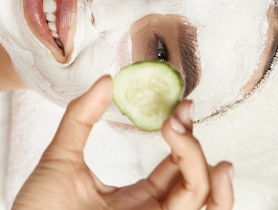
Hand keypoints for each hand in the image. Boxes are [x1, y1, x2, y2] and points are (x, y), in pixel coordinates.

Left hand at [12, 76, 233, 209]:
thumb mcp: (60, 158)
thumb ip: (82, 118)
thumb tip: (106, 80)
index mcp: (135, 199)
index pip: (175, 169)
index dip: (183, 136)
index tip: (182, 105)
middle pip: (194, 182)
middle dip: (192, 144)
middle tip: (181, 113)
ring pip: (200, 199)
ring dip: (200, 163)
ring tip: (181, 131)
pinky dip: (217, 200)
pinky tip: (216, 171)